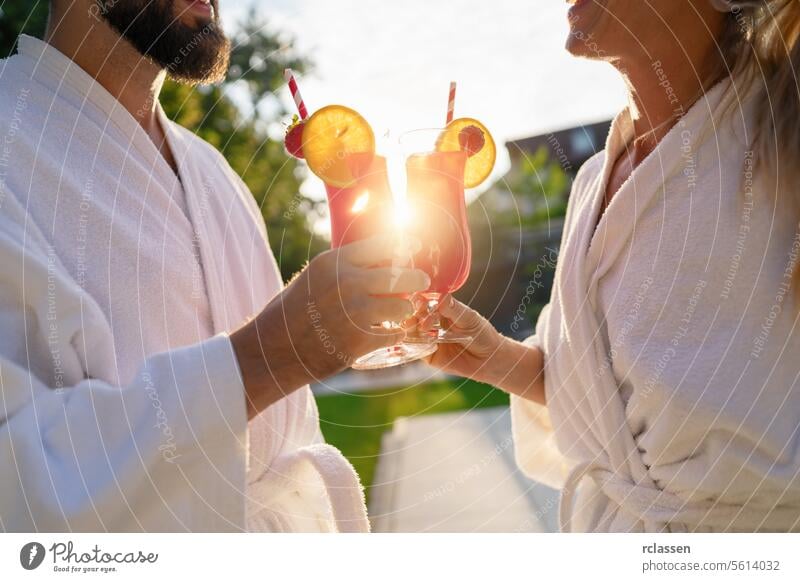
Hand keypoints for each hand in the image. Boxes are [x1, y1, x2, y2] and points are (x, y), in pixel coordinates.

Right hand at [232, 234, 429, 417]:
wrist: (274, 351)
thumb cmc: (292, 312)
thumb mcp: (314, 277)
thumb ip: (344, 267)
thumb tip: (381, 260)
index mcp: (333, 262)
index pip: (382, 245)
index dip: (406, 245)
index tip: (418, 246)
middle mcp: (347, 283)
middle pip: (402, 274)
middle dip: (417, 278)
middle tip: (422, 281)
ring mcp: (356, 312)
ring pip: (403, 306)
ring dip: (403, 310)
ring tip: (397, 313)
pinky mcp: (361, 341)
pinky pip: (395, 334)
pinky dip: (394, 335)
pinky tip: (387, 334)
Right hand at [422, 295, 545, 403]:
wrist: (489, 359)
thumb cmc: (482, 334)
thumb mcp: (469, 319)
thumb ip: (454, 309)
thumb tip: (441, 297)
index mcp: (442, 309)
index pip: (426, 302)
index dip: (421, 301)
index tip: (420, 301)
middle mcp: (433, 322)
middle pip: (416, 317)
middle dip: (415, 317)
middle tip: (419, 320)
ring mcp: (429, 338)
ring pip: (413, 333)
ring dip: (412, 331)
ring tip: (418, 330)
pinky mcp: (429, 355)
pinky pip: (417, 350)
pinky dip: (414, 346)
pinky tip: (415, 344)